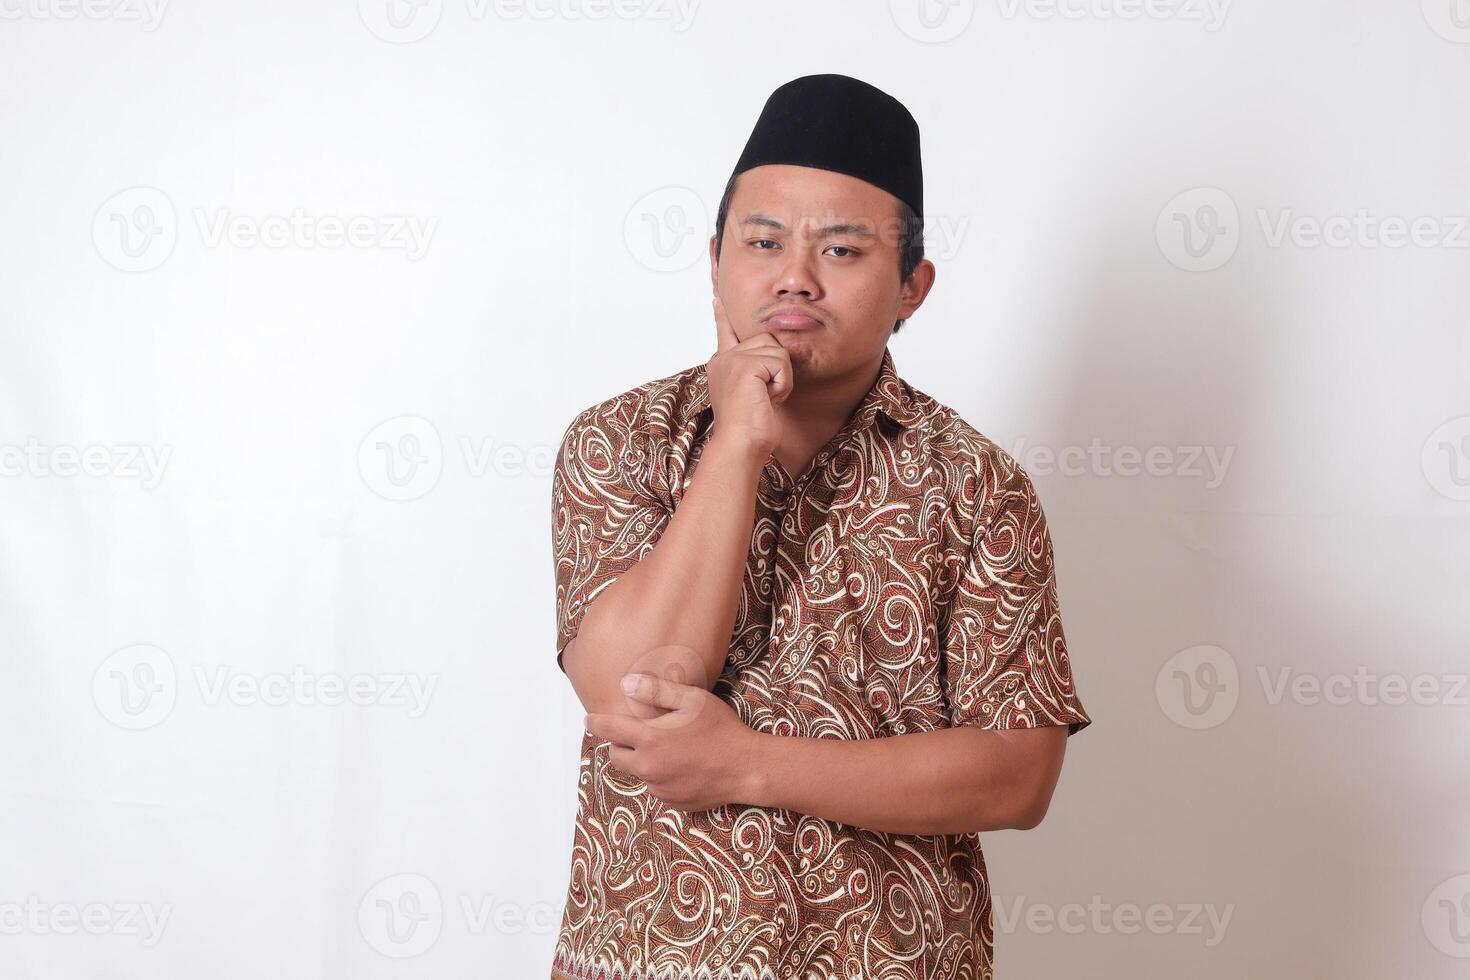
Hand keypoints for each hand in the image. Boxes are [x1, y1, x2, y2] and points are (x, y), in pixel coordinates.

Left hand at [585, 672, 759, 812]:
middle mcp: (649, 768)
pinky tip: (682, 766)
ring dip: (643, 761)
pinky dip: (660, 777)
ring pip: (637, 773)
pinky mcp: (672, 803)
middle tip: (637, 733)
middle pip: (615, 757)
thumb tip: (624, 683)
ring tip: (668, 748)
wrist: (748, 768)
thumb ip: (656, 690)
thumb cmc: (722, 729)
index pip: (608, 731)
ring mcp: (660, 789)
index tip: (589, 719)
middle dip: (620, 744)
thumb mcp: (692, 700)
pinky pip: (656, 788)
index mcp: (650, 741)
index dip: (595, 723)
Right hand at [705, 293, 792, 459]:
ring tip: (765, 398)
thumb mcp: (752, 393)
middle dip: (777, 368)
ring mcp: (732, 359)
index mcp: (722, 364)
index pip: (725, 332)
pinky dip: (782, 383)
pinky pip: (781, 363)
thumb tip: (773, 352)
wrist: (741, 445)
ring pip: (778, 350)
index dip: (722, 316)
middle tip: (764, 395)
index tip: (717, 298)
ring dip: (781, 377)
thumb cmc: (749, 428)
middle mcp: (723, 358)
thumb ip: (756, 370)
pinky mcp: (745, 365)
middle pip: (768, 340)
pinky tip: (767, 399)